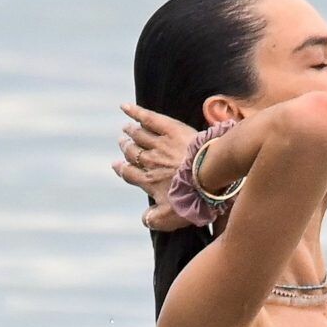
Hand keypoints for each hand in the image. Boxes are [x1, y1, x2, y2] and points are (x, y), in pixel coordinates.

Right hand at [112, 102, 197, 230]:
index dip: (122, 169)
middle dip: (126, 148)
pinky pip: (148, 117)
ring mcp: (160, 144)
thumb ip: (155, 220)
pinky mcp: (171, 129)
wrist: (210, 177)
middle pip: (132, 152)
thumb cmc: (192, 198)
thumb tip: (145, 219)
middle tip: (123, 142)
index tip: (116, 165)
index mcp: (149, 181)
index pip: (129, 173)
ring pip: (138, 135)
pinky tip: (125, 107)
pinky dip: (135, 111)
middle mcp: (150, 161)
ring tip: (126, 128)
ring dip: (130, 131)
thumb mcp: (171, 217)